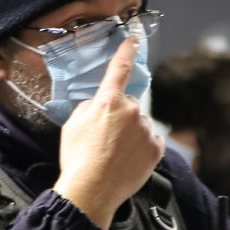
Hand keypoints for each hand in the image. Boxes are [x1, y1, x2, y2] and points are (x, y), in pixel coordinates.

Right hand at [53, 35, 164, 229]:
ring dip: (132, 133)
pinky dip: (142, 147)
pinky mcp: (156, 149)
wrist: (91, 190)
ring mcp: (146, 130)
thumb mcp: (73, 123)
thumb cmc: (78, 158)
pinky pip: (151, 140)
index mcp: (109, 101)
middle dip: (121, 116)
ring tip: (115, 153)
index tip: (134, 40)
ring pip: (141, 124)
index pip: (119, 68)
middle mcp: (132, 111)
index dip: (127, 51)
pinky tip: (128, 159)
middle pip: (130, 104)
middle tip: (106, 137)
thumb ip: (91, 106)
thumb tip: (101, 104)